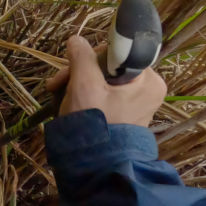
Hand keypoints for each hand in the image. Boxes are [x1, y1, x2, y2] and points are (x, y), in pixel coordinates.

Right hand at [46, 35, 165, 126]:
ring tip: (57, 94)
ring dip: (77, 83)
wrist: (95, 165)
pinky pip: (104, 93)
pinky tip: (69, 101)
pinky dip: (85, 94)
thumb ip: (81, 57)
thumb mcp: (84, 85)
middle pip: (107, 66)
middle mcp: (148, 89)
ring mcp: (137, 102)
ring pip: (102, 79)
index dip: (91, 56)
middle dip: (79, 72)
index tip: (72, 67)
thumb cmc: (94, 121)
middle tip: (56, 85)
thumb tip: (76, 39)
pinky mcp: (125, 113)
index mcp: (148, 80)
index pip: (117, 52)